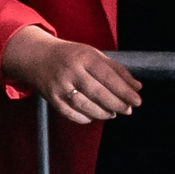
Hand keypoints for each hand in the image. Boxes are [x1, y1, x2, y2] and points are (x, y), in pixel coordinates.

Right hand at [0, 26, 140, 124]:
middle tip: (128, 110)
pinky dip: (85, 118)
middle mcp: (70, 70)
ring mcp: (59, 85)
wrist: (37, 57)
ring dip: (103, 113)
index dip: (124, 91)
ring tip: (112, 113)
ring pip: (85, 105)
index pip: (108, 76)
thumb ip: (116, 70)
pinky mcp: (51, 98)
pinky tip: (93, 115)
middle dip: (116, 104)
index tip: (137, 101)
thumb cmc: (70, 56)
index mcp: (84, 56)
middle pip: (98, 92)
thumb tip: (137, 87)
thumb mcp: (93, 55)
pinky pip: (71, 113)